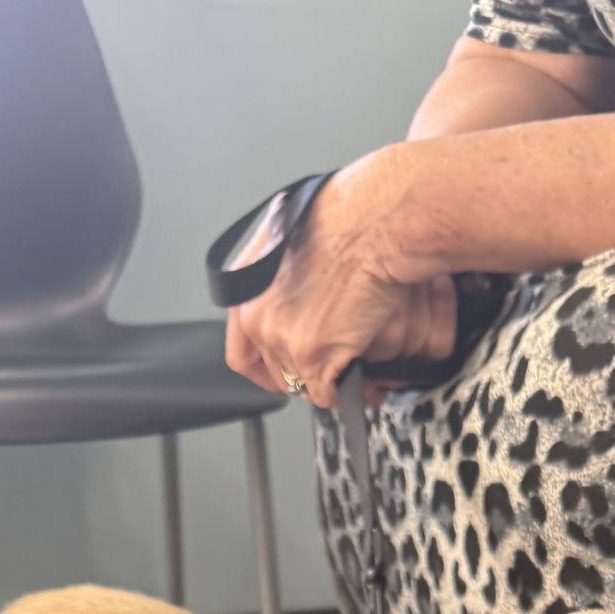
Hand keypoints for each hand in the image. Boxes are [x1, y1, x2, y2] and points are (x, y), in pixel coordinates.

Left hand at [224, 152, 456, 409]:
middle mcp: (257, 317)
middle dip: (304, 374)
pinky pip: (324, 393)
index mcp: (247, 289)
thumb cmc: (345, 219)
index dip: (265, 370)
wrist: (372, 223)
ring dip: (326, 381)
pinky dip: (343, 390)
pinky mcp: (311, 354)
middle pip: (276, 372)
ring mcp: (281, 338)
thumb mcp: (292, 241)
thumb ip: (281, 278)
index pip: (242, 353)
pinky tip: (359, 379)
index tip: (281, 376)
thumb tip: (293, 300)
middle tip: (329, 369)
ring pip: (301, 384)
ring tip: (349, 372)